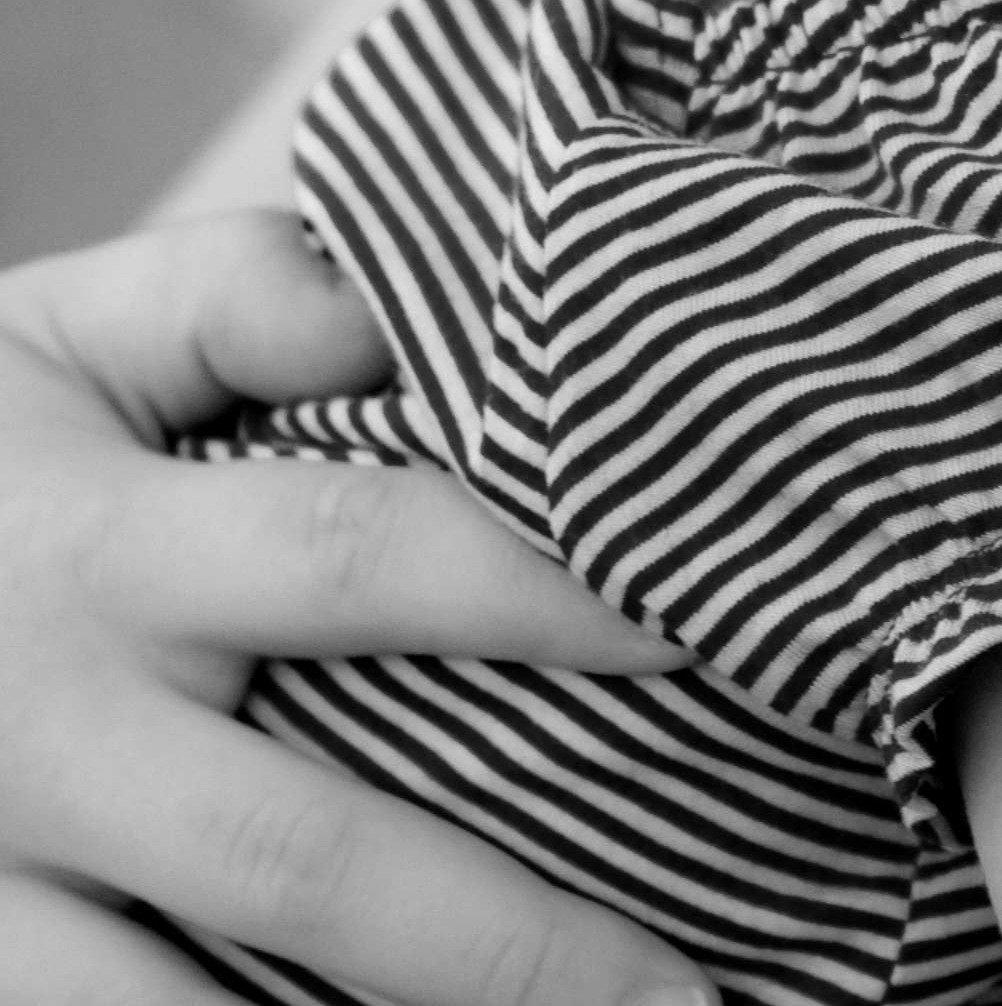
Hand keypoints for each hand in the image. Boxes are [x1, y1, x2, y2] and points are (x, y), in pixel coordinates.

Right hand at [0, 213, 714, 1004]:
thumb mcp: (64, 333)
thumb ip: (241, 293)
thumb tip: (405, 303)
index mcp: (104, 552)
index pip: (361, 556)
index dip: (543, 589)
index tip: (710, 621)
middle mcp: (50, 744)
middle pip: (306, 865)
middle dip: (510, 949)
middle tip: (706, 1005)